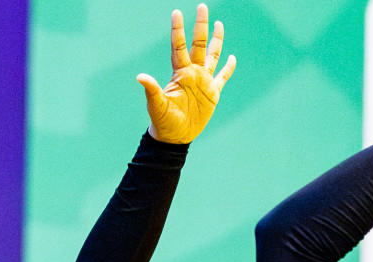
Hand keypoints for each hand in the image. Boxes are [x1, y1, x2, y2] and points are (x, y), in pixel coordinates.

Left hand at [138, 5, 236, 143]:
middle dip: (201, 26)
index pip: (179, 47)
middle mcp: (193, 73)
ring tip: (219, 24)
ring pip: (212, 56)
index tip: (176, 12)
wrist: (175, 137)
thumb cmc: (163, 121)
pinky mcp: (213, 93)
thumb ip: (152, 89)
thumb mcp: (157, 105)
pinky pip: (222, 77)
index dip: (178, 30)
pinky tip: (232, 57)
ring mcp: (203, 81)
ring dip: (216, 40)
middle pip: (199, 44)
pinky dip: (228, 67)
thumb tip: (140, 77)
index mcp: (180, 73)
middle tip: (202, 6)